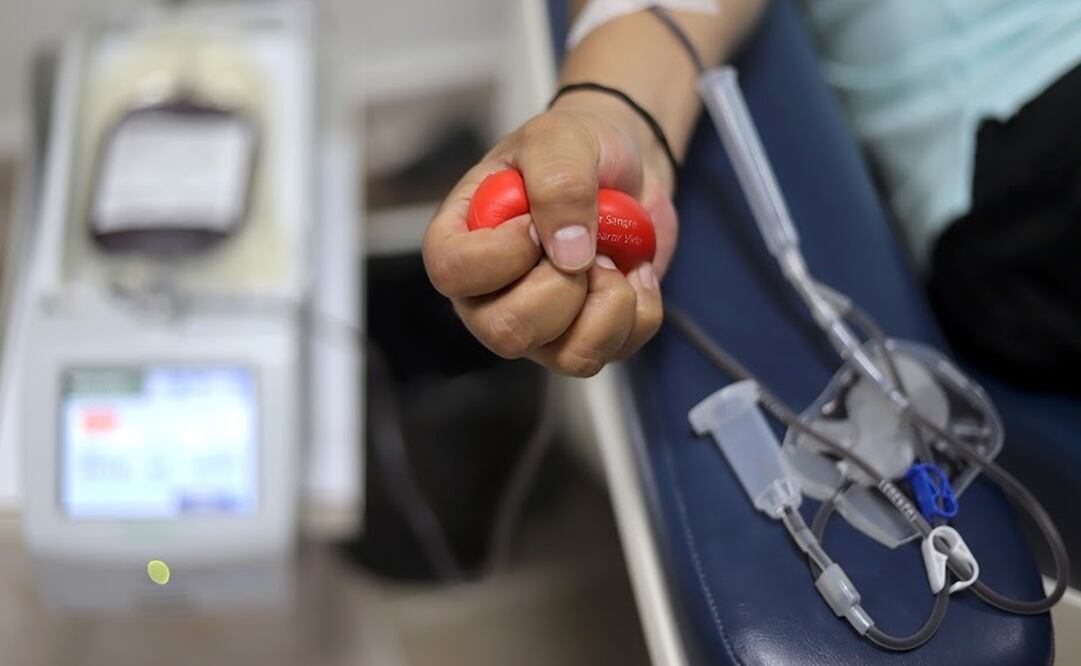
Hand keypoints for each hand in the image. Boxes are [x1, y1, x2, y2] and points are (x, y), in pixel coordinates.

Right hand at [423, 91, 678, 375]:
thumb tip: (569, 254)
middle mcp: (489, 296)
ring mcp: (539, 327)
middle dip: (564, 286)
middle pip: (508, 332)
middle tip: (583, 242)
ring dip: (608, 303)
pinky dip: (641, 308)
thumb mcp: (558, 139)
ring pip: (568, 357)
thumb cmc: (574, 146)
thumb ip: (557, 184)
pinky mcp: (586, 339)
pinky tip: (634, 270)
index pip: (452, 274)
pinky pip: (616, 350)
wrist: (629, 165)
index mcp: (460, 242)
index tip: (534, 222)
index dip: (501, 255)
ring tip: (612, 259)